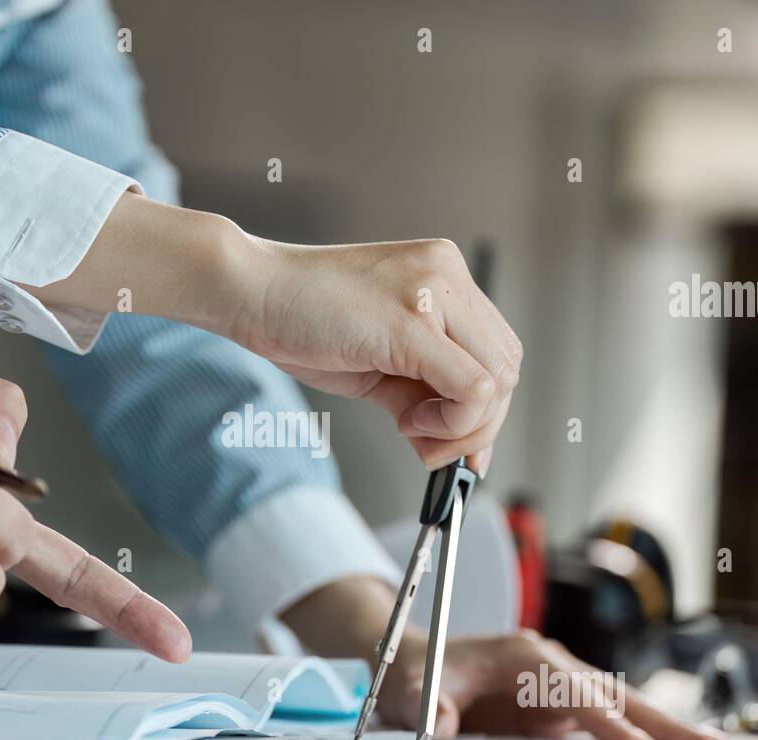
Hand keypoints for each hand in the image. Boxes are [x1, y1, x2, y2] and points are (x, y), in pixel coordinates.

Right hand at [33, 194, 519, 474]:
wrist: (249, 290)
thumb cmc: (300, 320)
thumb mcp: (378, 361)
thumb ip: (424, 393)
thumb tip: (462, 444)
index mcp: (442, 275)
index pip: (497, 349)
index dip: (486, 406)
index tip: (457, 440)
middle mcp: (447, 273)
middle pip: (507, 366)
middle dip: (480, 423)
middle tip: (435, 447)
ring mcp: (434, 292)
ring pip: (498, 379)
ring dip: (464, 426)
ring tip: (414, 432)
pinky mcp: (413, 321)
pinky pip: (472, 388)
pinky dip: (451, 422)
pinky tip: (408, 423)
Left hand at [375, 631, 725, 739]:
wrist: (415, 664)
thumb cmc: (415, 673)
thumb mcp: (407, 690)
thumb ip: (424, 707)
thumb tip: (441, 726)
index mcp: (518, 654)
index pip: (569, 688)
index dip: (602, 719)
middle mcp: (546, 664)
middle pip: (611, 690)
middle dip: (658, 720)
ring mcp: (555, 683)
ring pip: (616, 704)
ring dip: (659, 728)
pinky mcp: (554, 705)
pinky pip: (602, 720)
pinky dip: (636, 734)